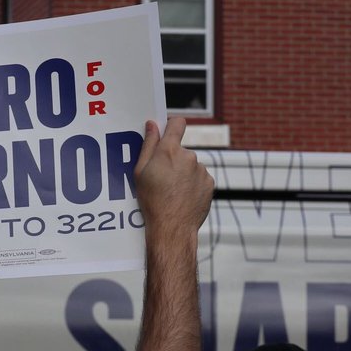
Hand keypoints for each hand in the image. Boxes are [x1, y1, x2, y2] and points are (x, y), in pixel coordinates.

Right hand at [133, 118, 213, 236]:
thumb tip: (152, 124)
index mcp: (170, 150)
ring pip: (191, 166)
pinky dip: (193, 185)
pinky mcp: (209, 183)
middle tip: (162, 178)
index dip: (172, 125)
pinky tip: (183, 197)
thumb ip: (148, 144)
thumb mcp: (140, 172)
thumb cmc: (152, 201)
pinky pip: (200, 178)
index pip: (177, 123)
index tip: (167, 132)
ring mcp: (201, 170)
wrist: (172, 227)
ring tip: (172, 191)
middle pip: (181, 150)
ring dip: (184, 173)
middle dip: (173, 159)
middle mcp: (189, 156)